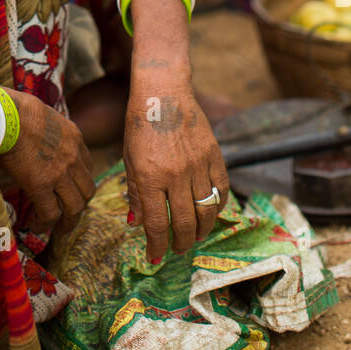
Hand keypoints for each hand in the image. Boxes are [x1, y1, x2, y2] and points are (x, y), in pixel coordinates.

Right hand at [0, 89, 95, 235]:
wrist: (6, 114)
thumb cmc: (16, 108)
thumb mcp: (44, 114)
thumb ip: (48, 129)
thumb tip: (34, 134)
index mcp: (75, 137)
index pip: (87, 166)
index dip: (80, 181)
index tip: (71, 189)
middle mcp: (73, 157)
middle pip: (87, 190)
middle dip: (80, 204)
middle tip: (70, 215)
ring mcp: (59, 173)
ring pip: (74, 207)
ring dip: (68, 222)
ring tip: (59, 230)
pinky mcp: (41, 186)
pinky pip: (50, 213)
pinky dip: (45, 223)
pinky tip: (35, 225)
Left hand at [123, 77, 228, 261]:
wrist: (164, 92)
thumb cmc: (141, 125)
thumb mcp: (129, 159)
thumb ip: (136, 193)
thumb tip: (137, 224)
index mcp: (150, 176)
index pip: (156, 223)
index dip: (157, 245)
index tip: (155, 257)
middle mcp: (175, 174)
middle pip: (185, 223)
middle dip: (181, 243)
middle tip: (178, 249)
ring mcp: (198, 165)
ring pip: (206, 211)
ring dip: (201, 230)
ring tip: (194, 236)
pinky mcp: (214, 155)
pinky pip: (221, 190)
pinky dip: (217, 207)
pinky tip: (209, 214)